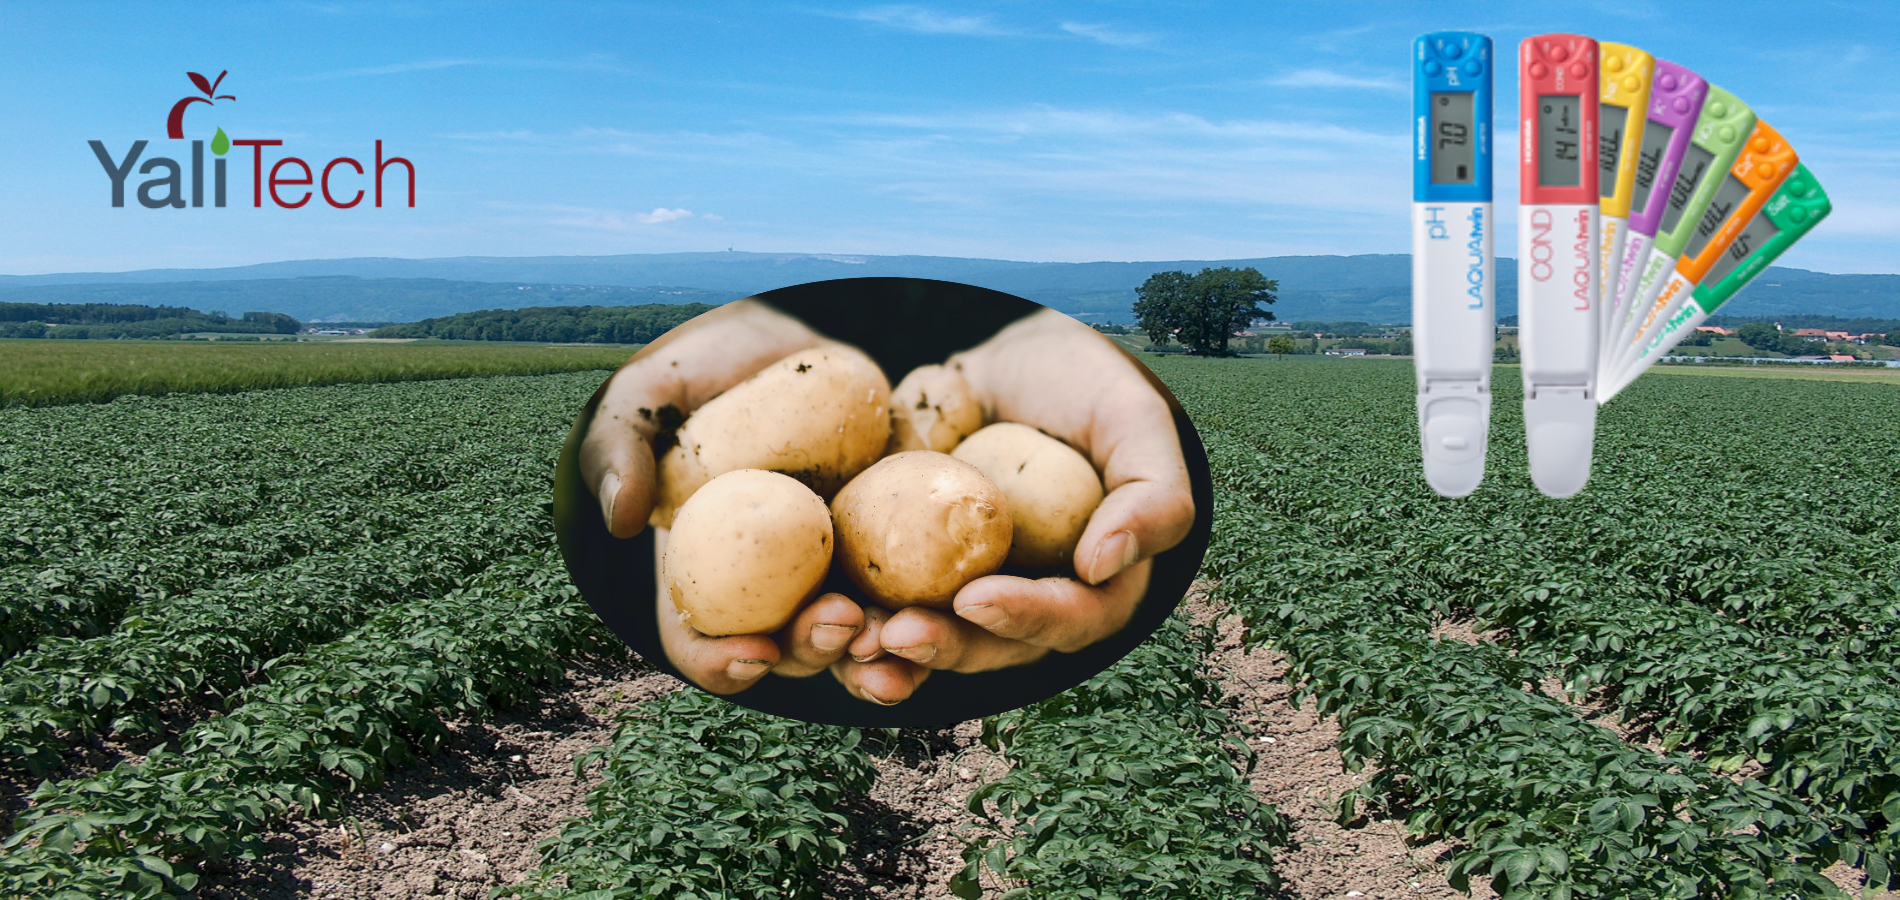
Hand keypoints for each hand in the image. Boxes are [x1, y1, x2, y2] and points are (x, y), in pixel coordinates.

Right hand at [585, 302, 932, 702]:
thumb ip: (618, 447)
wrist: (781, 341)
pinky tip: (959, 600)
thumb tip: (622, 518)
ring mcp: (831, 568)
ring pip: (858, 635)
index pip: (699, 643)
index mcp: (701, 574)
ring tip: (904, 630)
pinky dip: (934, 604)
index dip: (721, 663)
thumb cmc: (695, 373)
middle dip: (817, 650)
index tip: (755, 652)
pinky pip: (914, 588)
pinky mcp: (889, 540)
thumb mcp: (643, 395)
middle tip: (844, 620)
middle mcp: (768, 588)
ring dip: (882, 648)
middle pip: (789, 648)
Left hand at [878, 308, 1192, 672]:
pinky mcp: (906, 570)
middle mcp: (1026, 602)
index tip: (978, 597)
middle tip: (896, 635)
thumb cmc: (1091, 388)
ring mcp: (963, 590)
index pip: (1067, 620)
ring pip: (928, 645)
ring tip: (848, 639)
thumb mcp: (1136, 422)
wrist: (1016, 360)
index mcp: (1092, 586)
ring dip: (887, 656)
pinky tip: (813, 614)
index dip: (1024, 618)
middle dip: (942, 648)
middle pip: (989, 649)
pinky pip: (876, 608)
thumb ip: (1153, 493)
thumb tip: (1104, 565)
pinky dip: (844, 622)